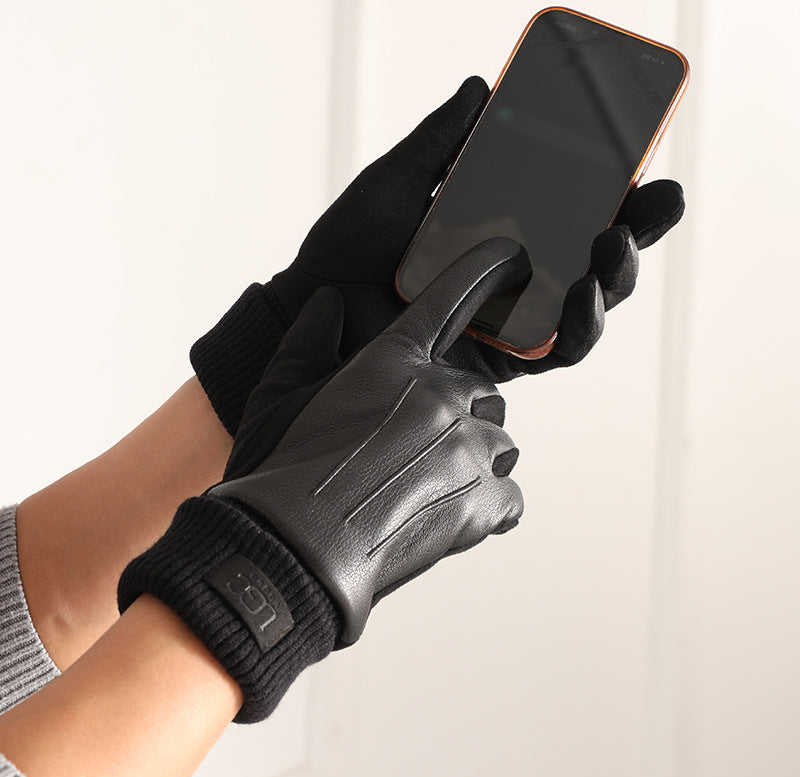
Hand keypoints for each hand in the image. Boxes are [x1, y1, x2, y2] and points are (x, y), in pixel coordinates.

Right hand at [120, 237, 526, 720]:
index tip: (510, 258)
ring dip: (474, 461)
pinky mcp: (483, 502)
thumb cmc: (280, 470)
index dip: (483, 273)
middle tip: (419, 448)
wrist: (296, 549)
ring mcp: (468, 449)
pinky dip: (488, 506)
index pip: (450, 300)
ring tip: (429, 488)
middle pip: (480, 391)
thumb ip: (306, 339)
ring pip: (500, 443)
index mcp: (394, 362)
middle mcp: (440, 396)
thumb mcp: (277, 394)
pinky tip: (452, 516)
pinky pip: (510, 496)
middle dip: (459, 414)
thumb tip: (327, 302)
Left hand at [191, 76, 684, 430]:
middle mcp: (514, 276)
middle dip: (636, 230)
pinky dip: (579, 328)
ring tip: (617, 242)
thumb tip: (481, 87)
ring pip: (586, 305)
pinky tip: (583, 295)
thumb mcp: (396, 181)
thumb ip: (440, 142)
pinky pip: (555, 351)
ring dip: (614, 277)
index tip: (644, 160)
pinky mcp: (498, 361)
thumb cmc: (347, 248)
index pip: (572, 208)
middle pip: (592, 256)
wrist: (313, 308)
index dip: (616, 188)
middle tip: (658, 201)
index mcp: (497, 230)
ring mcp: (509, 320)